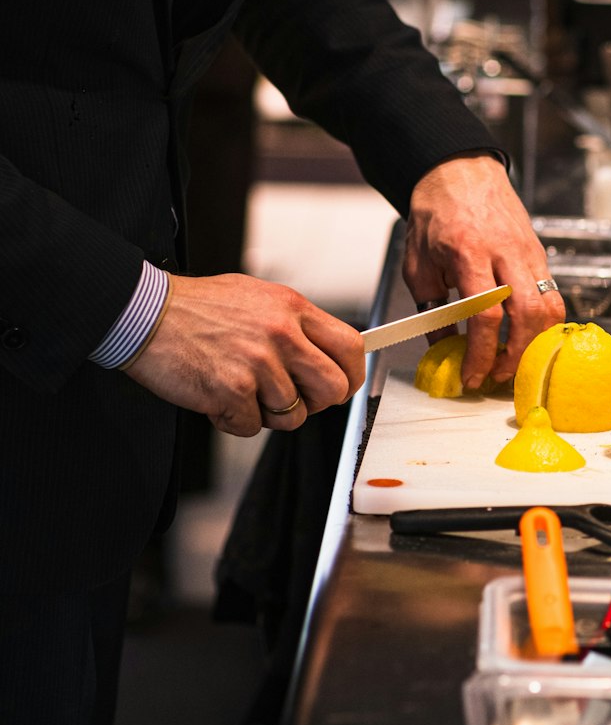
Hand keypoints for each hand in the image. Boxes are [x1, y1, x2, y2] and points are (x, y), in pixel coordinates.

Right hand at [124, 272, 365, 435]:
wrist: (144, 314)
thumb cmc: (197, 308)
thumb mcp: (258, 298)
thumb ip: (295, 324)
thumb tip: (327, 352)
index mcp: (292, 308)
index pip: (351, 348)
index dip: (351, 375)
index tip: (341, 385)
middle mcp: (281, 334)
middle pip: (333, 389)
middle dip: (314, 403)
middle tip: (288, 398)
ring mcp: (258, 363)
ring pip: (293, 416)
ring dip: (266, 413)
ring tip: (240, 389)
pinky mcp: (232, 390)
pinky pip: (251, 426)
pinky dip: (233, 420)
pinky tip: (216, 395)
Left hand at [403, 155, 564, 388]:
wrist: (459, 172)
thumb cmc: (435, 217)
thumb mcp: (418, 264)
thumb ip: (431, 308)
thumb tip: (444, 349)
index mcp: (468, 253)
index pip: (485, 313)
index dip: (481, 353)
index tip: (472, 375)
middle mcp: (505, 252)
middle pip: (527, 313)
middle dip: (515, 354)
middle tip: (497, 375)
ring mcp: (528, 252)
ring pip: (549, 306)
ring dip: (535, 342)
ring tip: (514, 361)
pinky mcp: (540, 254)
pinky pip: (553, 294)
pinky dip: (544, 323)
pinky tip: (526, 337)